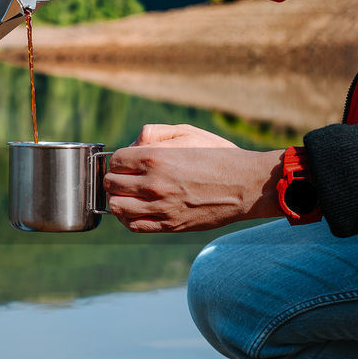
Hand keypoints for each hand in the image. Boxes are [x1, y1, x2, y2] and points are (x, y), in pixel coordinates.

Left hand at [104, 124, 285, 232]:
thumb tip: (132, 145)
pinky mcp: (169, 225)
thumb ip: (154, 133)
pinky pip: (133, 225)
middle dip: (115, 178)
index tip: (128, 161)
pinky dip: (127, 218)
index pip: (115, 161)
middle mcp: (153, 184)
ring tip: (128, 194)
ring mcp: (160, 207)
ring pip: (116, 207)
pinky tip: (134, 210)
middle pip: (111, 184)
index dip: (119, 160)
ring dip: (117, 198)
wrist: (246, 185)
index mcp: (155, 158)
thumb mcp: (187, 133)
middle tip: (126, 177)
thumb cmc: (218, 156)